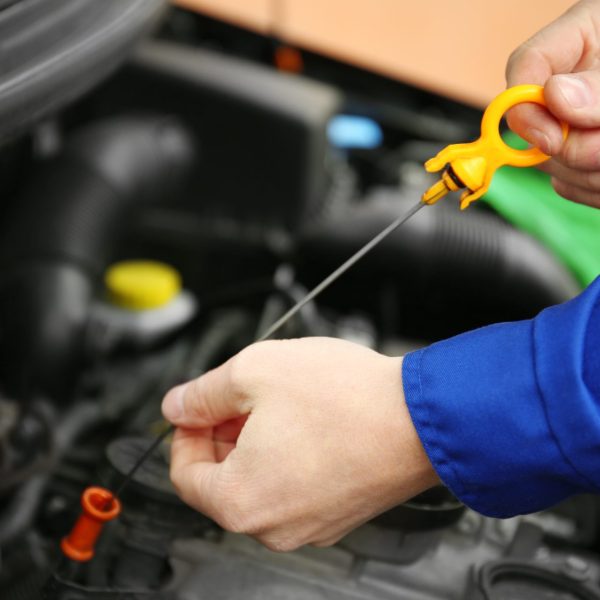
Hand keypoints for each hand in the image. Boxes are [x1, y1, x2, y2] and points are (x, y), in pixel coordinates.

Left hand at [161, 337, 438, 551]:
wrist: (422, 416)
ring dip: (256, 444)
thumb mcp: (254, 372)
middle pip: (222, 482)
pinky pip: (294, 487)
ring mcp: (310, 525)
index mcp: (240, 500)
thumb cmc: (347, 398)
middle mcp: (272, 526)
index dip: (185, 432)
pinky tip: (308, 423)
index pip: (183, 474)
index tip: (200, 407)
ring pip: (259, 482)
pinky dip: (288, 457)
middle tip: (241, 398)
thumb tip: (177, 406)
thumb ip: (202, 393)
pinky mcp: (338, 513)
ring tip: (279, 404)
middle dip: (222, 435)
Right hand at [506, 0, 599, 207]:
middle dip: (578, 148)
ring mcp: (572, 128)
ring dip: (596, 174)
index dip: (526, 108)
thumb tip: (557, 97)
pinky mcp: (583, 161)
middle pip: (540, 133)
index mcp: (577, 41)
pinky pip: (578, 188)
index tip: (551, 137)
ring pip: (560, 168)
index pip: (525, 68)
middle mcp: (566, 89)